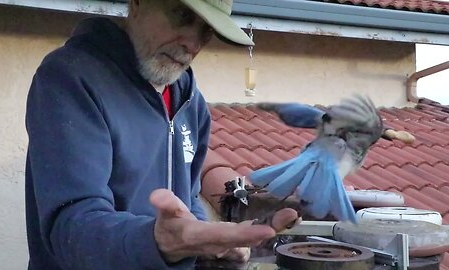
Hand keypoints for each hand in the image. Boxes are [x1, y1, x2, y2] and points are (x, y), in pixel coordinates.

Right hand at [150, 189, 298, 262]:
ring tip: (292, 215)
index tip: (268, 230)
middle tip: (290, 215)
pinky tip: (284, 218)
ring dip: (273, 226)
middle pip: (245, 238)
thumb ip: (164, 204)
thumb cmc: (169, 226)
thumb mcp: (164, 215)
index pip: (224, 235)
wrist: (171, 244)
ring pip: (252, 237)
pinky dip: (269, 226)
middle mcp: (217, 244)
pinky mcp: (233, 239)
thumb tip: (156, 196)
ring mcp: (227, 244)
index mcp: (200, 236)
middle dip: (268, 228)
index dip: (245, 234)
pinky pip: (253, 234)